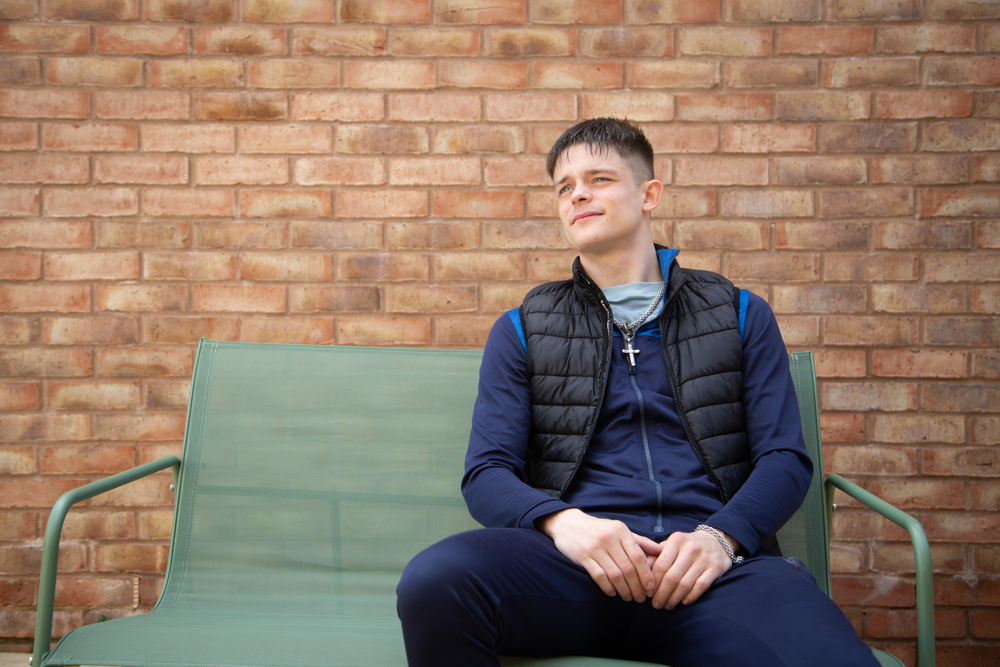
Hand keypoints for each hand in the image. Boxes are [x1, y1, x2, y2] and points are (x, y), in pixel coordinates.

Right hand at [537, 508, 657, 601]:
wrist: (569, 524)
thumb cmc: (599, 529)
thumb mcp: (619, 530)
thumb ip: (639, 541)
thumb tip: (661, 551)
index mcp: (620, 530)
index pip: (638, 556)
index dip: (647, 575)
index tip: (651, 588)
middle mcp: (609, 538)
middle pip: (628, 568)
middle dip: (637, 587)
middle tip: (641, 598)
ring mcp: (595, 547)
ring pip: (615, 575)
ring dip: (624, 590)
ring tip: (628, 598)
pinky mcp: (582, 556)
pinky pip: (599, 576)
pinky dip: (608, 588)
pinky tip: (613, 593)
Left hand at [647, 529, 737, 609]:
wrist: (717, 541)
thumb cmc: (687, 546)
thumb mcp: (672, 545)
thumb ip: (656, 556)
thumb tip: (640, 571)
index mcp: (676, 540)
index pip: (661, 565)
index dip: (653, 582)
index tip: (648, 593)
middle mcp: (691, 548)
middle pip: (672, 577)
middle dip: (661, 594)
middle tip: (656, 604)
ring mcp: (704, 558)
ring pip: (685, 584)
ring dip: (674, 598)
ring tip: (668, 605)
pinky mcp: (716, 568)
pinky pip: (701, 586)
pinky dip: (691, 596)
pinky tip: (684, 602)